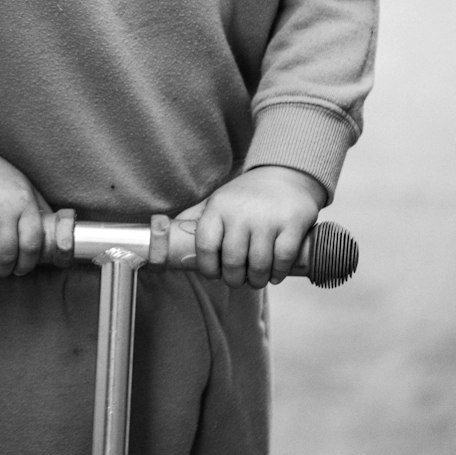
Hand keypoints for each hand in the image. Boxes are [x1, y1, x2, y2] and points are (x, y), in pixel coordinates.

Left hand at [174, 166, 326, 289]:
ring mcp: (268, 218)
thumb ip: (195, 217)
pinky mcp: (292, 224)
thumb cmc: (246, 194)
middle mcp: (242, 212)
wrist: (286, 173)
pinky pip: (282, 260)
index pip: (206, 246)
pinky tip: (275, 274)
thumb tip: (162, 233)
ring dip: (257, 281)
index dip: (208, 268)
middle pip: (233, 262)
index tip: (215, 274)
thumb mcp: (218, 200)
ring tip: (257, 279)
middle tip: (239, 280)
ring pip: (259, 265)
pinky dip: (277, 274)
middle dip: (235, 279)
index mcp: (219, 207)